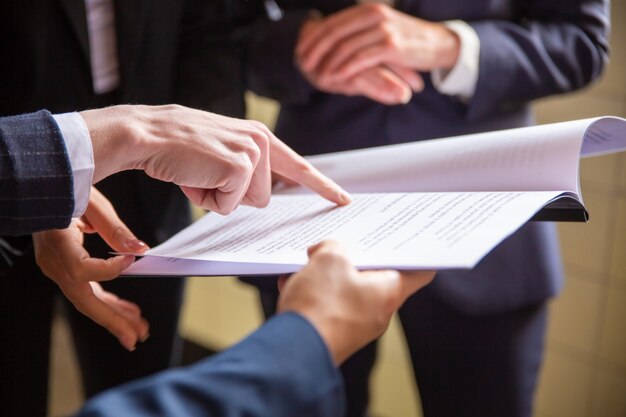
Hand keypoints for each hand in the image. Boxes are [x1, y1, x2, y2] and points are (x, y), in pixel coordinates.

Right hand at [33, 187, 149, 350]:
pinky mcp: (64, 268)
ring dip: (114, 316)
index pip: (83, 269)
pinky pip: (87, 291)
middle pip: (84, 299)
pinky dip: (108, 302)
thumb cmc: (66, 189)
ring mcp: (57, 268)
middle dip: (113, 321)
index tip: (132, 260)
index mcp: (58, 243)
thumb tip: (140, 250)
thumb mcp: (93, 203)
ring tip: (140, 329)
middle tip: (137, 336)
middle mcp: (54, 263)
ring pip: (87, 300)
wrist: (42, 190)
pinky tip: (127, 311)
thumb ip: (115, 229)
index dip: (111, 269)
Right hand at [80, 105, 350, 214]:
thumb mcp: (220, 153)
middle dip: (232, 195)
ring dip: (218, 197)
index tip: (343, 200)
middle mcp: (261, 141)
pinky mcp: (240, 166)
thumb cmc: (179, 148)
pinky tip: (194, 176)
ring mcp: (252, 153)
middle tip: (206, 172)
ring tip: (199, 172)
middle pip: (263, 198)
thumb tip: (260, 196)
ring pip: (247, 203)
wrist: (148, 134)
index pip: (298, 166)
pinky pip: (229, 205)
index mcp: (260, 137)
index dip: (322, 186)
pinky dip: (207, 199)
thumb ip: (245, 169)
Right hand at [277, 240, 433, 363]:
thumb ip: (332, 247)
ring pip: (347, 291)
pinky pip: (328, 307)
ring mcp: (356, 327)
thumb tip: (325, 251)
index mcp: (389, 291)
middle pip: (375, 278)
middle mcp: (378, 312)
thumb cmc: (320, 307)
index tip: (404, 241)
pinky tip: (294, 283)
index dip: (413, 254)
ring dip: (328, 276)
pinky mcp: (334, 334)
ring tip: (309, 264)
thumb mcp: (328, 259)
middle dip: (354, 259)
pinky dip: (314, 293)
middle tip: (338, 246)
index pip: (418, 272)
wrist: (294, 350)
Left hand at [296, 3, 458, 86]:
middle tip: (303, 65)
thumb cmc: (406, 40)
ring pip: (346, 47)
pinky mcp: (391, 46)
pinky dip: (345, 69)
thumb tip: (331, 38)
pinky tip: (336, 78)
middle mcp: (374, 15)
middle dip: (315, 50)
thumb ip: (359, 30)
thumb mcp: (381, 28)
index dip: (313, 38)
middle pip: (334, 33)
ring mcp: (382, 30)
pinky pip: (361, 58)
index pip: (333, 23)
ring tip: (317, 75)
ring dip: (328, 63)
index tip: (300, 51)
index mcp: (367, 10)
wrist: (438, 44)